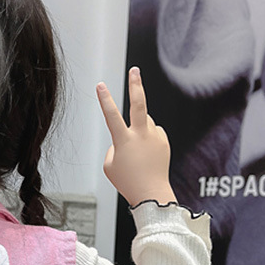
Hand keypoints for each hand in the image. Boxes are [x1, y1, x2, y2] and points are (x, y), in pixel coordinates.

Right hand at [97, 67, 176, 207]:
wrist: (152, 193)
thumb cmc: (128, 181)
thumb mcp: (110, 165)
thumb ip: (114, 145)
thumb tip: (127, 134)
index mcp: (123, 140)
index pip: (111, 115)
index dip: (105, 99)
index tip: (101, 85)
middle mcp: (141, 135)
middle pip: (139, 104)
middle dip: (135, 85)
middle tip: (135, 70)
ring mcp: (154, 137)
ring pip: (144, 121)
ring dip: (138, 127)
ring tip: (138, 149)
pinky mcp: (164, 141)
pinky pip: (153, 131)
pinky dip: (148, 138)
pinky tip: (147, 154)